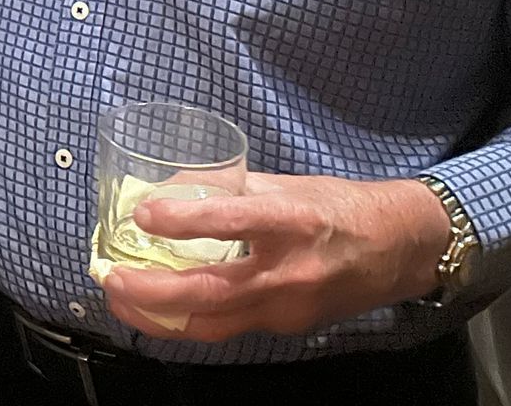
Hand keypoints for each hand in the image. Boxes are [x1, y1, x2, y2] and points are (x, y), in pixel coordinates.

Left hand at [99, 173, 449, 341]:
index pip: (233, 221)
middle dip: (154, 292)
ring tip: (120, 298)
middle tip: (112, 277)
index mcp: (292, 221)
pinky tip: (158, 308)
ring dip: (160, 316)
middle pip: (213, 292)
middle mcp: (290, 271)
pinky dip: (187, 320)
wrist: (398, 248)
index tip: (143, 214)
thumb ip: (225, 188)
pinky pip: (228, 326)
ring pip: (214, 323)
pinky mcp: (286, 326)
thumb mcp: (283, 183)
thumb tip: (163, 189)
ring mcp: (288, 307)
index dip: (184, 219)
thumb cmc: (336, 206)